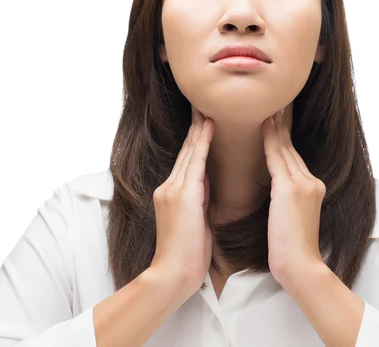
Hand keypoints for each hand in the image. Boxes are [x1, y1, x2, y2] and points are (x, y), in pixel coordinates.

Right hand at [150, 107, 213, 295]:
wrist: (173, 275)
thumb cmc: (187, 256)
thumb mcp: (193, 222)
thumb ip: (197, 201)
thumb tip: (205, 187)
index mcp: (173, 195)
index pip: (187, 161)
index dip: (196, 140)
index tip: (205, 121)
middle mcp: (169, 187)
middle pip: (186, 151)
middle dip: (195, 127)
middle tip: (204, 104)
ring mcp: (172, 189)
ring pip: (189, 151)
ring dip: (199, 128)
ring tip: (207, 106)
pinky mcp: (181, 195)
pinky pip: (194, 162)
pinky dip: (202, 142)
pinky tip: (209, 125)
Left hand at [262, 109, 325, 287]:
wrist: (301, 267)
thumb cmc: (290, 250)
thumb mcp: (290, 219)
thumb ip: (285, 200)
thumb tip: (275, 193)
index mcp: (312, 188)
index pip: (292, 157)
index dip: (282, 137)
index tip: (273, 119)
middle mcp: (311, 181)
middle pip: (290, 147)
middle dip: (279, 125)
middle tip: (270, 102)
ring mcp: (304, 183)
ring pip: (284, 148)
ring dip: (273, 126)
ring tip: (265, 106)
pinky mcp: (292, 189)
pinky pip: (277, 157)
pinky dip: (269, 140)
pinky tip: (263, 124)